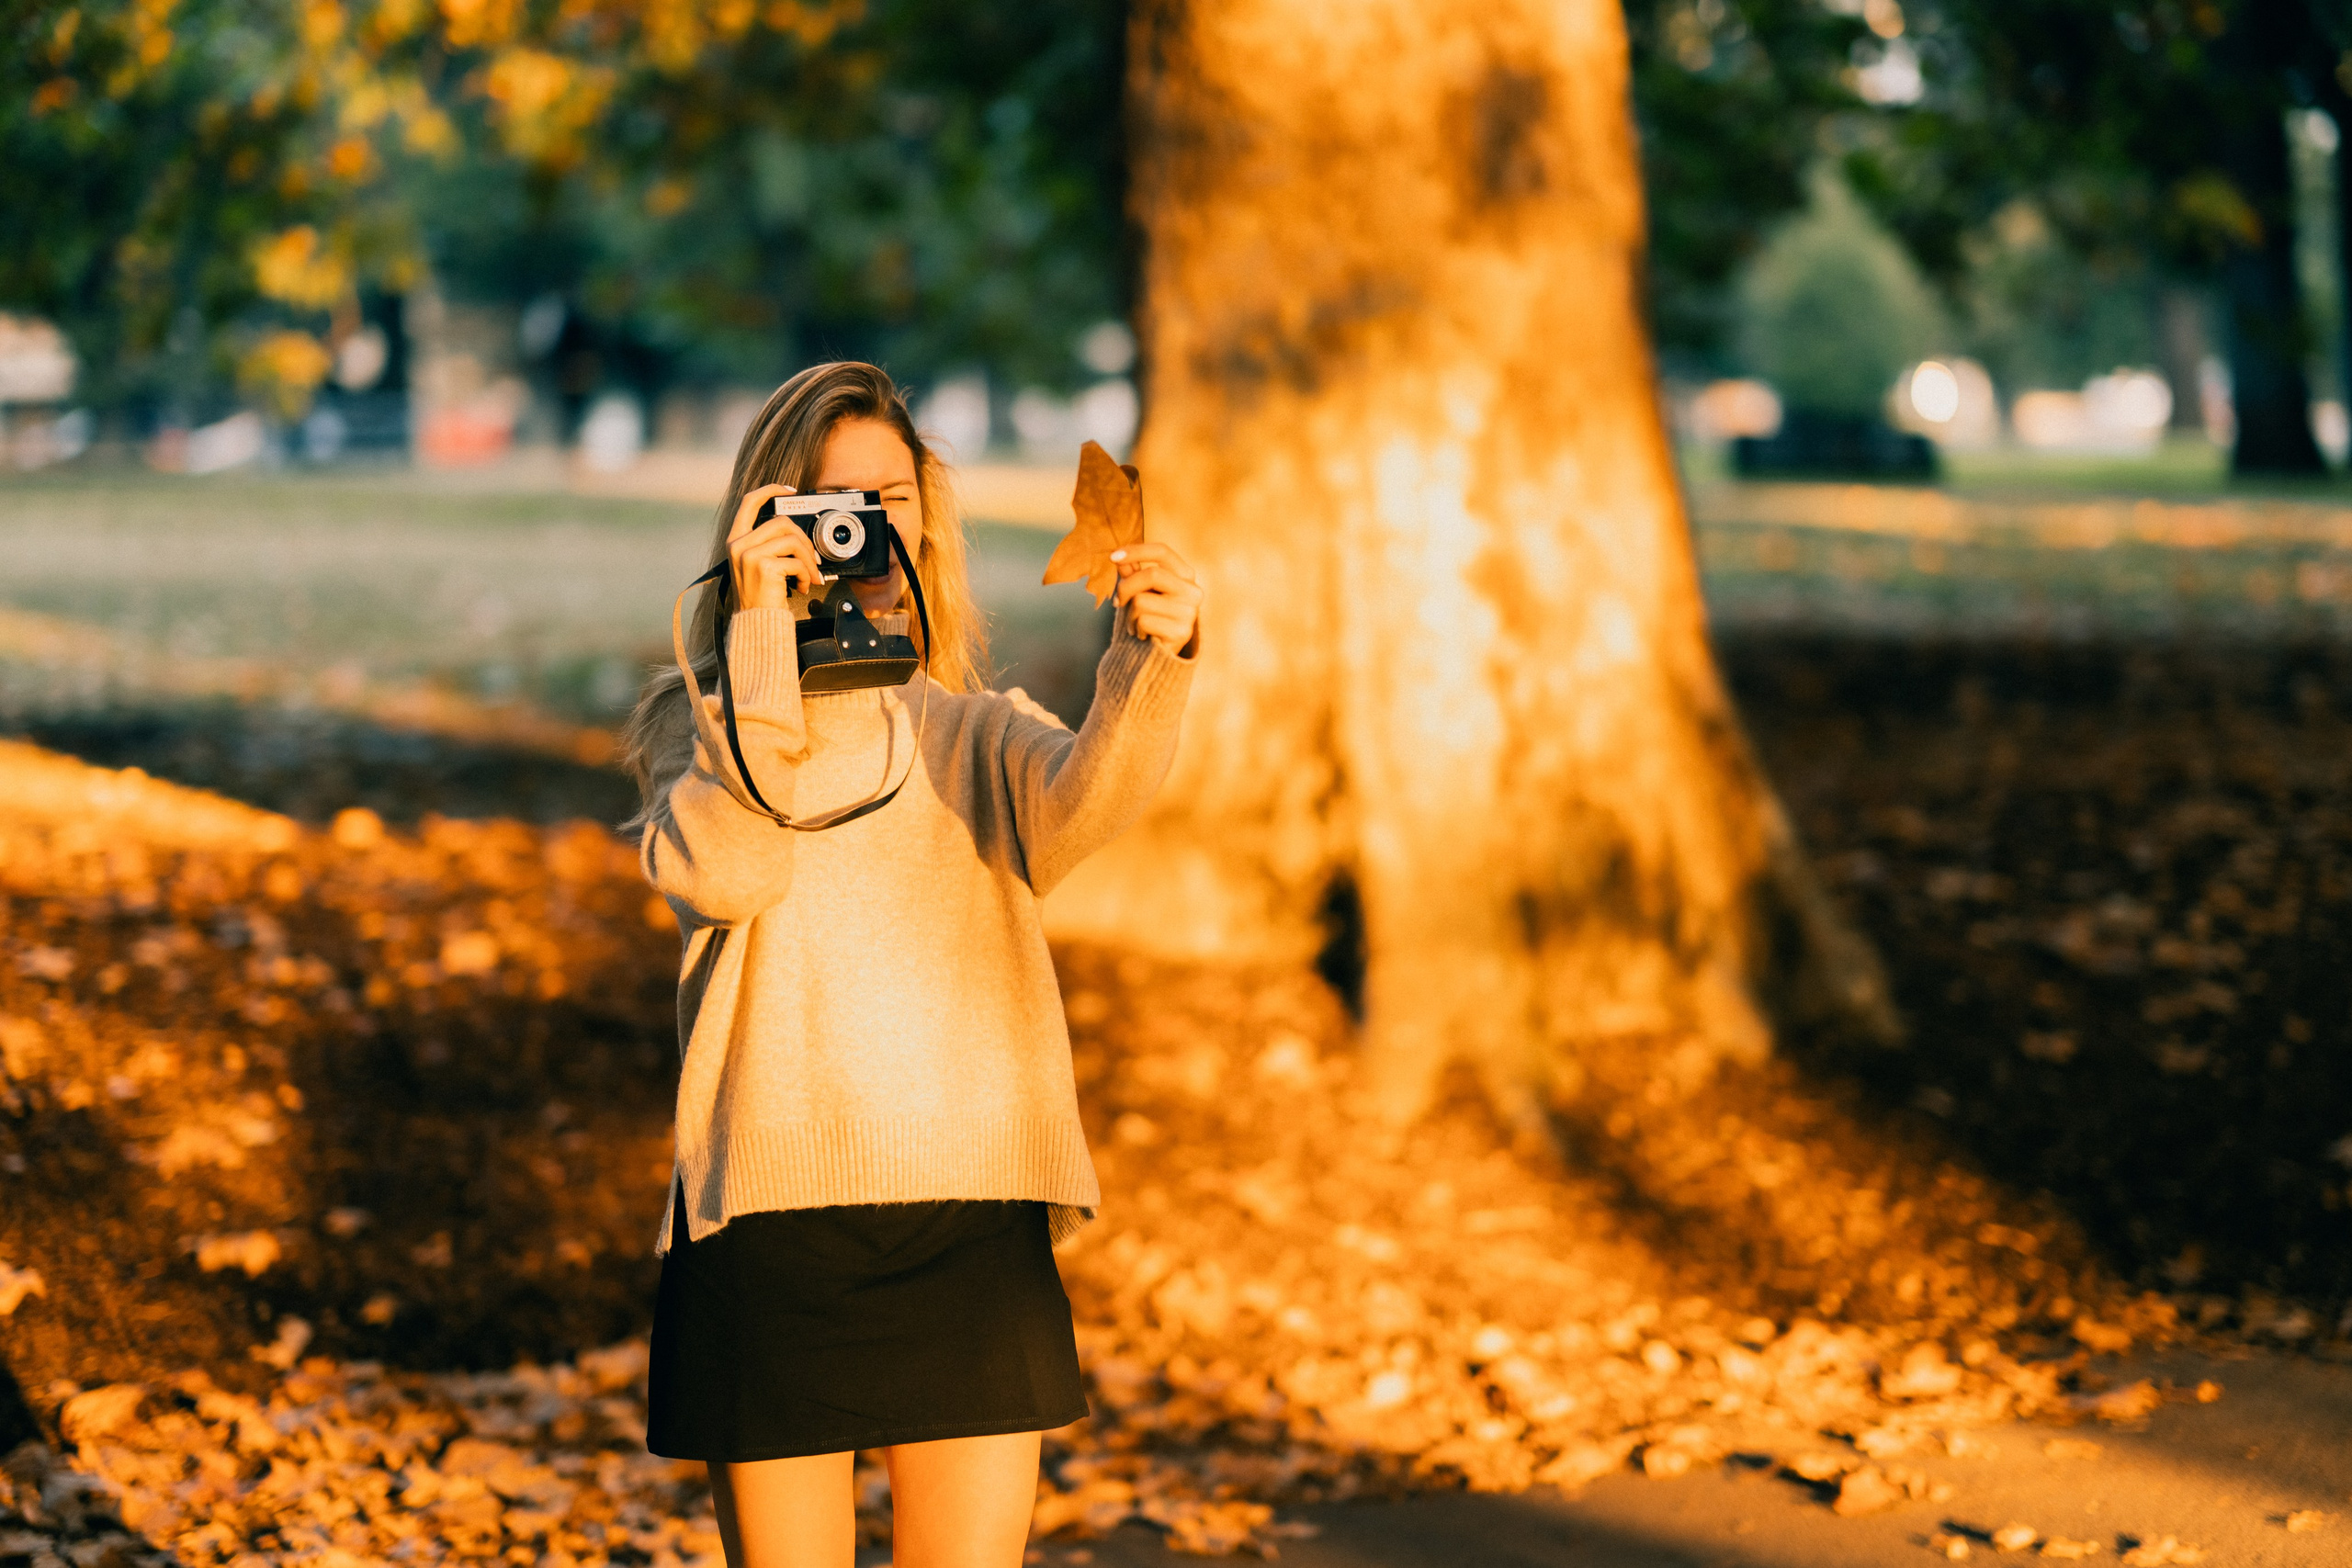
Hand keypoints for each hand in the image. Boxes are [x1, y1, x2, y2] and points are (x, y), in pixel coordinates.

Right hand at [728, 484, 828, 609]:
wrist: (755, 623)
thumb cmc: (760, 596)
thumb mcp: (756, 564)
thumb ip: (768, 544)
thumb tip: (795, 532)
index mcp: (736, 539)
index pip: (749, 502)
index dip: (770, 490)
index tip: (790, 490)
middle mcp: (739, 544)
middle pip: (781, 521)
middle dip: (804, 540)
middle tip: (812, 560)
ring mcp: (749, 554)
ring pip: (793, 540)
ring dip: (809, 559)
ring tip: (809, 576)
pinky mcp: (764, 566)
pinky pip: (797, 561)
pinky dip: (807, 574)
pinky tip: (803, 586)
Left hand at [1111, 541, 1202, 656]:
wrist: (1160, 652)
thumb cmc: (1151, 616)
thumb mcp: (1141, 590)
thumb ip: (1133, 573)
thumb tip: (1118, 558)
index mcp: (1185, 575)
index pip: (1162, 552)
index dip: (1136, 551)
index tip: (1112, 557)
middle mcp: (1193, 591)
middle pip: (1151, 574)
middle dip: (1126, 587)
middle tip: (1118, 601)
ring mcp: (1189, 612)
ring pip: (1142, 601)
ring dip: (1130, 614)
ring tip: (1137, 623)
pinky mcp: (1182, 632)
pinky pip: (1144, 621)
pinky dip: (1136, 628)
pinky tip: (1144, 634)